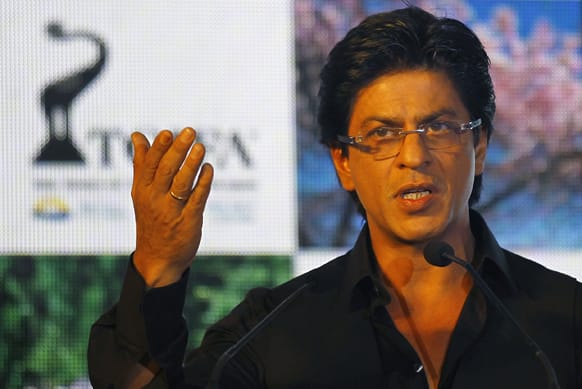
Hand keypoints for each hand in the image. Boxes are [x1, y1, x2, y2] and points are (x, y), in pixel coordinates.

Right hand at [130, 128, 213, 286]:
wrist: (157, 259)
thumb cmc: (151, 219)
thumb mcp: (141, 192)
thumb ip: (141, 163)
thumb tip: (137, 135)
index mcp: (143, 190)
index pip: (150, 165)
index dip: (159, 148)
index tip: (168, 132)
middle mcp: (155, 199)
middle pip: (166, 171)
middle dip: (178, 150)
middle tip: (190, 132)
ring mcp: (172, 211)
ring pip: (182, 183)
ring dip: (192, 164)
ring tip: (201, 147)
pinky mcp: (189, 221)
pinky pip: (197, 199)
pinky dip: (203, 183)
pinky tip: (208, 168)